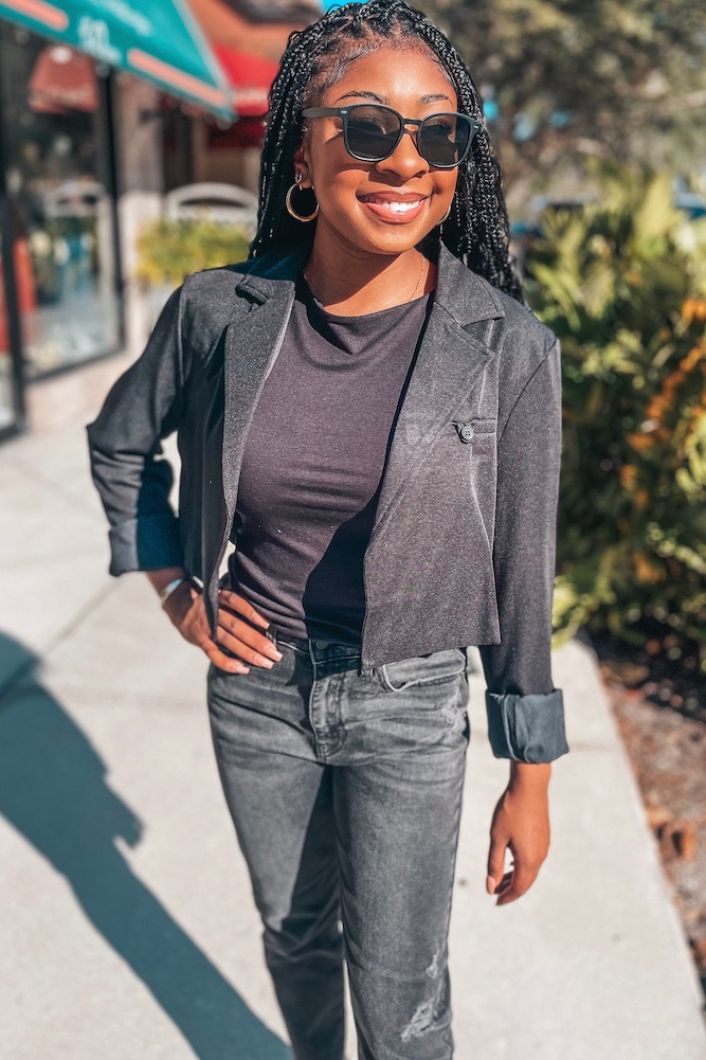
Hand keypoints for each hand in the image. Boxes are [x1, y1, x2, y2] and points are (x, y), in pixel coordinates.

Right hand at [164, 582, 282, 673]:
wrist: (181, 610)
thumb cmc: (213, 604)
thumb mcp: (222, 595)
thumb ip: (238, 603)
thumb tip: (269, 617)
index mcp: (219, 597)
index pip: (237, 603)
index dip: (252, 613)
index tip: (269, 625)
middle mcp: (212, 611)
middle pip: (236, 626)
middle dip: (257, 641)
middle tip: (276, 654)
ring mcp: (205, 627)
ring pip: (228, 642)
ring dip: (248, 654)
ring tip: (266, 663)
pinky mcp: (200, 641)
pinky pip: (214, 654)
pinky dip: (228, 663)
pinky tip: (244, 669)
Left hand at [486, 763, 551, 904]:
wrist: (530, 787)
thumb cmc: (511, 811)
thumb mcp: (497, 838)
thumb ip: (494, 864)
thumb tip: (491, 887)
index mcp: (528, 860)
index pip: (518, 888)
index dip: (506, 897)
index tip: (495, 902)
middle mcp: (540, 856)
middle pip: (526, 881)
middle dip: (511, 889)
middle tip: (496, 893)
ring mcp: (544, 846)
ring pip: (531, 870)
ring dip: (517, 877)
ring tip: (502, 879)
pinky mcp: (544, 837)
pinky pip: (534, 859)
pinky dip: (523, 866)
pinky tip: (513, 861)